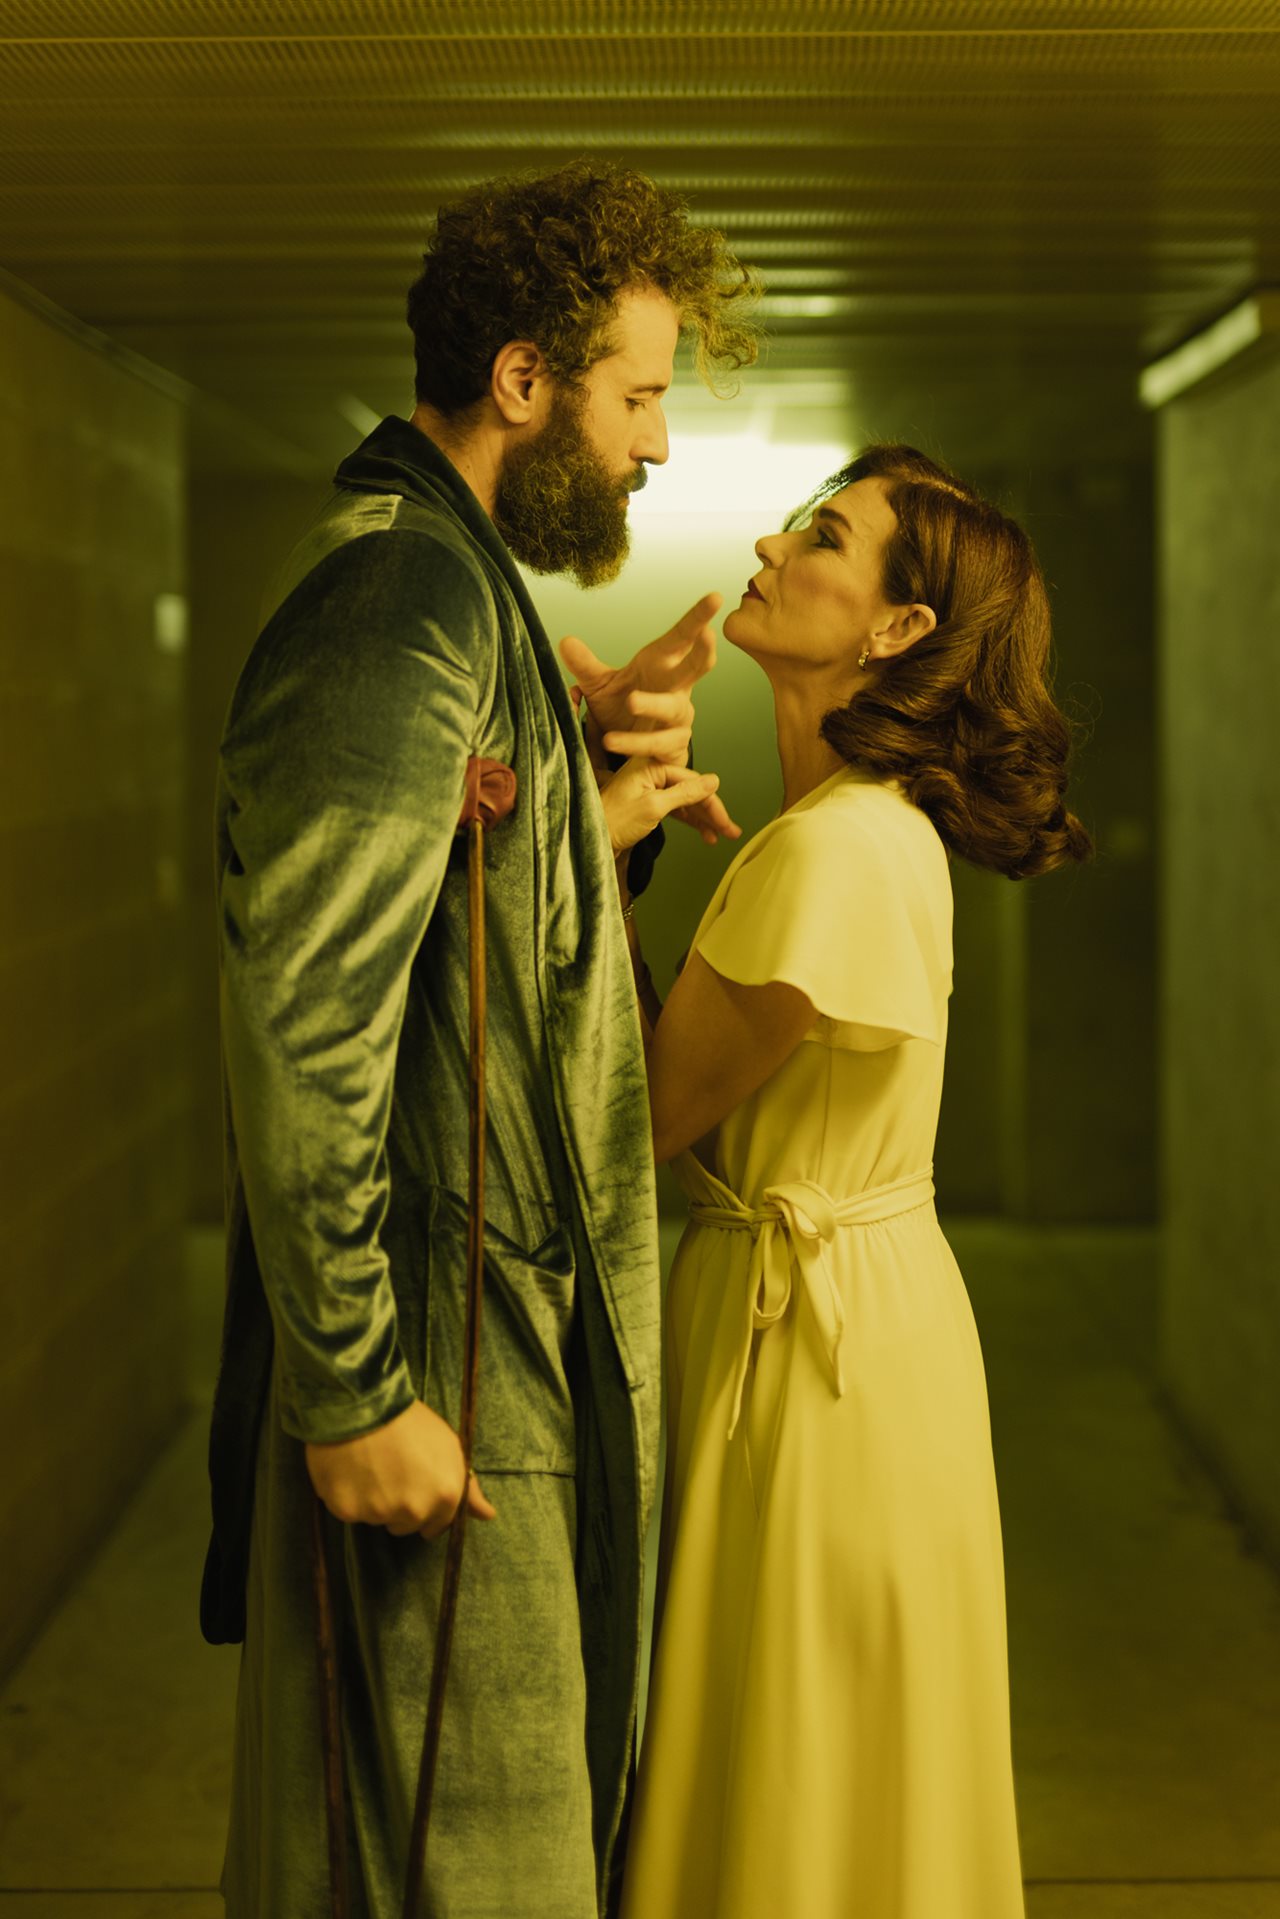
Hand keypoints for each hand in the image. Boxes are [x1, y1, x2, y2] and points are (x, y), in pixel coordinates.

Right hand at [305, 1400, 496, 1539]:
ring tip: (370, 1467)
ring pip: (378, 1519)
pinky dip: (349, 1498)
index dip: (426, 1507)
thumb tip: (488, 1516)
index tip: (415, 1489)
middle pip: (406, 1526)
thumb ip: (468, 1487)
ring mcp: (380, 1513)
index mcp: (445, 1495)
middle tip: (391, 1472)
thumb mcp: (450, 1446)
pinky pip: (350, 1513)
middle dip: (400, 1506)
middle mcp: (415, 1511)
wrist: (364, 1403)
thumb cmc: (410, 1421)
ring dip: (374, 1502)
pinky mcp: (347, 1511)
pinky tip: (350, 1471)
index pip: (437, 1525)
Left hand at [559, 592, 722, 767]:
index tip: (715, 597)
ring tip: (631, 700)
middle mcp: (677, 689)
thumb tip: (565, 641)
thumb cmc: (621, 710)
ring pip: (674, 708)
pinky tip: (612, 739)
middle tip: (708, 635)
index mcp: (662, 666)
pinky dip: (634, 741)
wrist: (626, 752)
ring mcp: (678, 719)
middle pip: (696, 668)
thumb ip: (585, 666)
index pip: (682, 638)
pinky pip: (658, 743)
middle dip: (703, 652)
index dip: (698, 618)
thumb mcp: (600, 685)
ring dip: (654, 703)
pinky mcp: (673, 747)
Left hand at [600, 756, 723, 856]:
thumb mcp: (653, 807)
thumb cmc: (612, 822)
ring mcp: (649, 788)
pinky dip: (689, 822)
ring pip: (685, 802)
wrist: (588, 841)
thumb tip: (713, 781)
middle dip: (712, 812)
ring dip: (704, 820)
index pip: (691, 781)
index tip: (724, 821)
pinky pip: (675, 810)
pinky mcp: (647, 804)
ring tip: (722, 836)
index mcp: (650, 765)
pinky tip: (705, 834)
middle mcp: (651, 773)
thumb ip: (685, 793)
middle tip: (730, 831)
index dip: (711, 803)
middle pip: (691, 791)